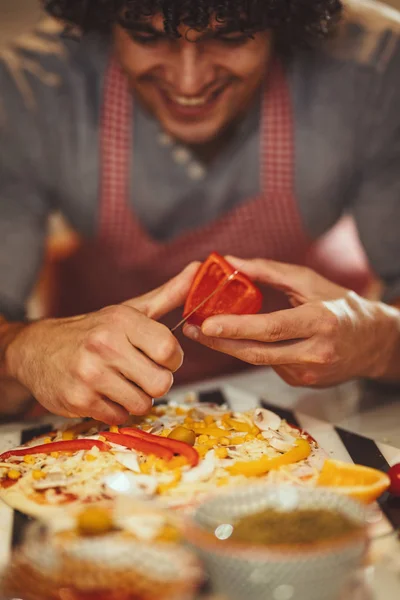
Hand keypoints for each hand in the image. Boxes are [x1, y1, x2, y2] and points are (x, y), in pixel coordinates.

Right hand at [6, 263, 198, 423]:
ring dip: (137, 398)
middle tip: (141, 373)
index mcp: (121, 320)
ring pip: (142, 404)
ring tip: (121, 382)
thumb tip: (198, 270)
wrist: (37, 350)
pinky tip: (104, 394)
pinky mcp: (78, 400)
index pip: (169, 349)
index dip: (172, 359)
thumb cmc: (93, 330)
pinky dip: (117, 410)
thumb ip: (168, 295)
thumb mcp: (129, 310)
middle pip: (161, 383)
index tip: (160, 356)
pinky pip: (119, 417)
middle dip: (156, 381)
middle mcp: (104, 344)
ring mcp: (89, 374)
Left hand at [183, 257, 397, 386]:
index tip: (207, 324)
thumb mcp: (310, 281)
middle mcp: (315, 352)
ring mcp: (309, 373)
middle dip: (220, 343)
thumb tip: (232, 263)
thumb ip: (269, 272)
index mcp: (320, 322)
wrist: (374, 343)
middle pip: (258, 353)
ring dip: (231, 347)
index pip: (272, 328)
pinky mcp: (304, 383)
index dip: (237, 328)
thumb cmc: (342, 306)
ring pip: (260, 362)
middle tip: (193, 331)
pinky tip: (247, 340)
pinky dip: (254, 351)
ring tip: (207, 332)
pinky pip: (270, 366)